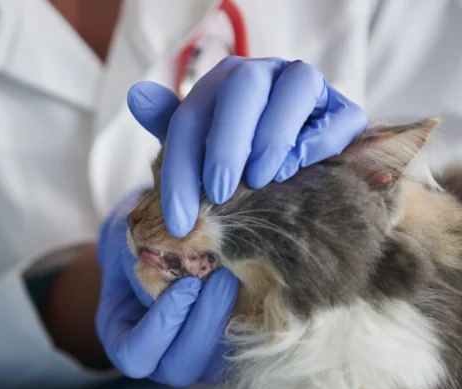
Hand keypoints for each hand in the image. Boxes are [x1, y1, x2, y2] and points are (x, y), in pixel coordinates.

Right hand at [95, 190, 238, 386]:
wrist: (161, 233)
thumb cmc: (139, 237)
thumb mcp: (132, 244)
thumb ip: (149, 264)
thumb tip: (187, 278)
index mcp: (120, 337)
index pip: (133, 355)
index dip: (160, 326)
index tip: (187, 285)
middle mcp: (155, 357)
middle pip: (178, 368)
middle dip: (203, 325)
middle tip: (222, 280)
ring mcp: (190, 355)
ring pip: (212, 366)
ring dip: (228, 324)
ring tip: (236, 279)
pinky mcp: (221, 346)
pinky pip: (238, 349)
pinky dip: (248, 323)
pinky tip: (253, 286)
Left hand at [127, 56, 367, 236]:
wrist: (293, 168)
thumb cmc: (236, 160)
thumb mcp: (199, 147)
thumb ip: (169, 123)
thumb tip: (136, 95)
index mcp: (222, 83)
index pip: (192, 118)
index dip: (181, 169)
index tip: (179, 220)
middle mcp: (264, 75)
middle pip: (243, 88)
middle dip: (227, 142)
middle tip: (220, 191)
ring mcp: (306, 87)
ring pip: (296, 86)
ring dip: (273, 135)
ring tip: (262, 179)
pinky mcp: (344, 111)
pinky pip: (338, 116)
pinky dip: (318, 141)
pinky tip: (297, 168)